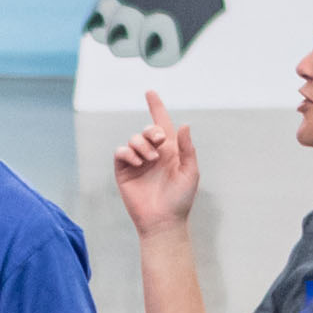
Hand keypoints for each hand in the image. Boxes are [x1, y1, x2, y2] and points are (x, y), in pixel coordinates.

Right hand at [109, 93, 200, 237]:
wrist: (163, 220)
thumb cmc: (180, 199)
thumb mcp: (190, 172)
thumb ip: (187, 148)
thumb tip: (185, 124)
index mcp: (171, 151)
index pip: (162, 124)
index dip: (156, 107)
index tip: (150, 92)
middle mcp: (154, 154)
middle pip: (148, 129)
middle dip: (153, 130)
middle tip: (161, 141)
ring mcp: (138, 162)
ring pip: (134, 139)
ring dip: (142, 145)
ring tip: (150, 160)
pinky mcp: (124, 171)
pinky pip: (121, 152)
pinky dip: (128, 153)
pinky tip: (138, 162)